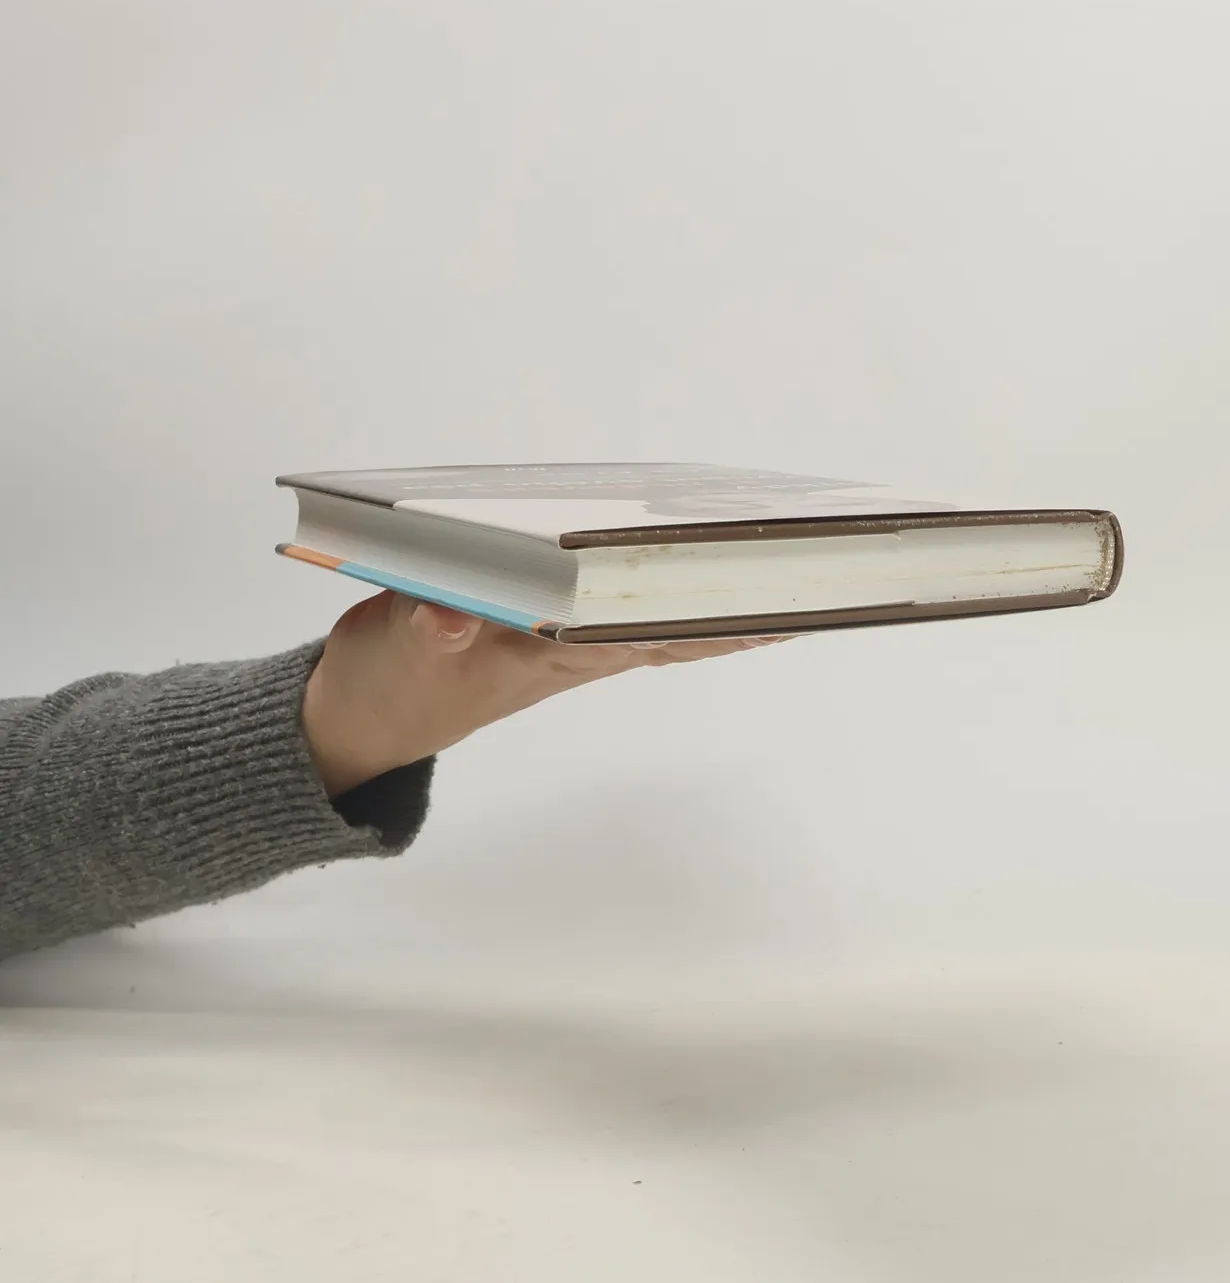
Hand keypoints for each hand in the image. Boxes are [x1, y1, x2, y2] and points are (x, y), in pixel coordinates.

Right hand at [301, 590, 784, 797]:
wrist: (363, 715)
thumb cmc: (390, 682)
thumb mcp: (399, 651)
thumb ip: (425, 629)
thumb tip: (452, 613)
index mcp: (550, 656)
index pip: (653, 637)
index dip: (717, 624)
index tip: (784, 611)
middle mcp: (572, 650)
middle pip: (675, 629)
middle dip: (739, 607)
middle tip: (814, 580)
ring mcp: (564, 640)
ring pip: (655, 619)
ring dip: (712, 597)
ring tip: (781, 569)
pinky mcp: (543, 624)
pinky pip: (619, 606)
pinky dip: (657, 588)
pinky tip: (691, 567)